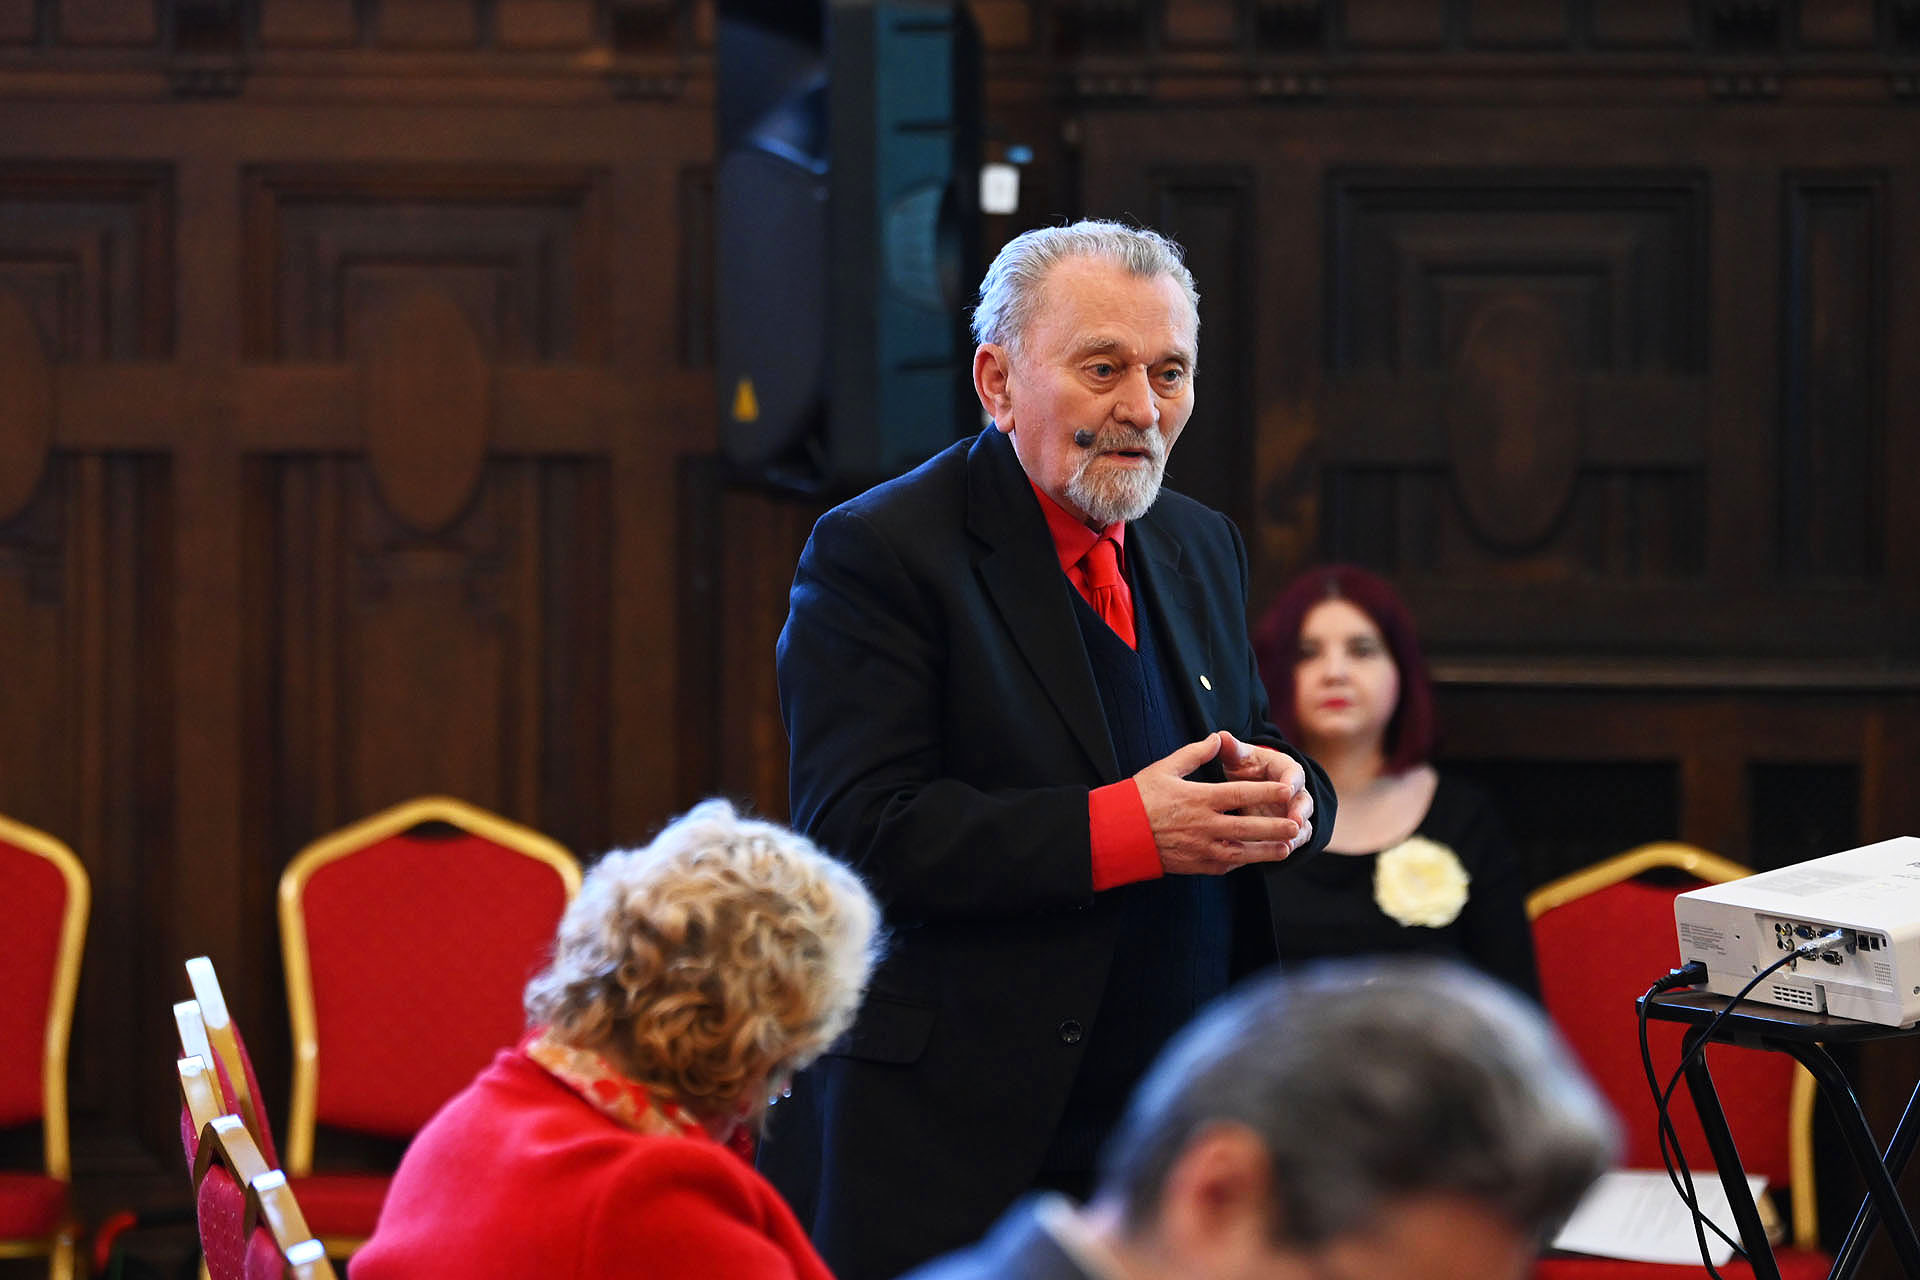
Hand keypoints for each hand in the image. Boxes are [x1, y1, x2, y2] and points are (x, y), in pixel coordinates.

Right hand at [1134, 733, 1303, 875]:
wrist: (1117, 834)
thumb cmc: (1139, 797)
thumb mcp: (1165, 768)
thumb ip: (1195, 754)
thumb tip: (1217, 738)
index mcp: (1199, 798)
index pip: (1241, 794)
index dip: (1267, 792)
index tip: (1288, 789)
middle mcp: (1204, 825)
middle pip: (1248, 827)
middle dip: (1276, 827)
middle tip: (1297, 825)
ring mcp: (1201, 848)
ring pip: (1242, 852)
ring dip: (1266, 851)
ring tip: (1287, 848)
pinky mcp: (1196, 864)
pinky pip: (1226, 864)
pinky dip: (1243, 861)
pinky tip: (1255, 858)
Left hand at [1217, 731, 1315, 853]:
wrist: (1251, 784)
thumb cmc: (1246, 767)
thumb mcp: (1239, 758)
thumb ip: (1233, 749)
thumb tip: (1222, 736)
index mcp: (1285, 769)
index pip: (1293, 773)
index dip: (1291, 781)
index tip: (1287, 787)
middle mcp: (1296, 791)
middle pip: (1304, 801)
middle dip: (1300, 811)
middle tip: (1296, 821)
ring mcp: (1295, 812)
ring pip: (1303, 824)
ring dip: (1297, 833)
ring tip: (1289, 843)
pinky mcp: (1291, 829)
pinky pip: (1295, 839)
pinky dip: (1290, 845)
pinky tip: (1280, 853)